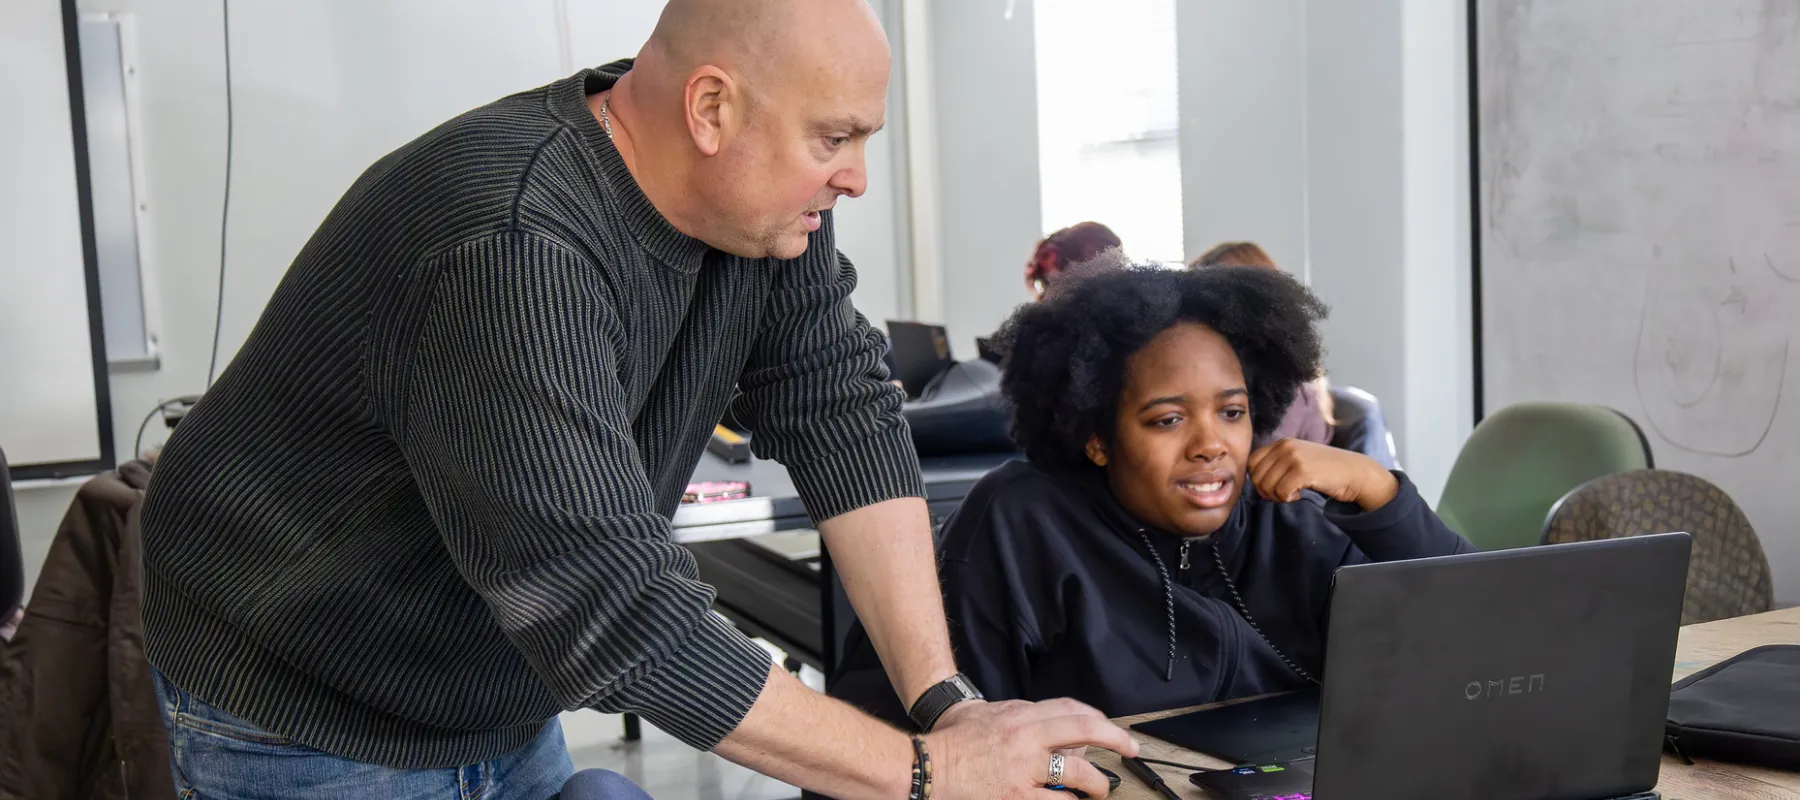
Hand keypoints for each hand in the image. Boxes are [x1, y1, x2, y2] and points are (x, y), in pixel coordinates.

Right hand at [927, 698, 1137, 798]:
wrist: (927, 766)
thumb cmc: (953, 741)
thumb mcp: (987, 715)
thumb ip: (1018, 718)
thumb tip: (1048, 730)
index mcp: (1020, 715)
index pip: (1070, 709)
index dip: (1097, 718)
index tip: (1110, 728)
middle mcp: (1026, 737)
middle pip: (1083, 730)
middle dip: (1115, 738)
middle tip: (1131, 748)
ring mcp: (1024, 769)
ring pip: (1078, 773)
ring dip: (1096, 784)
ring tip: (1098, 790)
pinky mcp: (1017, 797)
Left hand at [1247, 439, 1399, 510]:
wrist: (1354, 472)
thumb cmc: (1325, 471)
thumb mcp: (1297, 460)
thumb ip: (1276, 465)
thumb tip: (1255, 482)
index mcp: (1281, 443)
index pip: (1251, 463)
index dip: (1258, 480)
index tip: (1273, 487)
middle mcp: (1285, 446)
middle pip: (1256, 476)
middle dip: (1266, 491)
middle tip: (1284, 494)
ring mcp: (1294, 457)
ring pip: (1266, 485)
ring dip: (1277, 496)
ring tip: (1293, 493)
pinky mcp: (1302, 470)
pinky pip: (1280, 492)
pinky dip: (1288, 498)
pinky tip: (1300, 494)